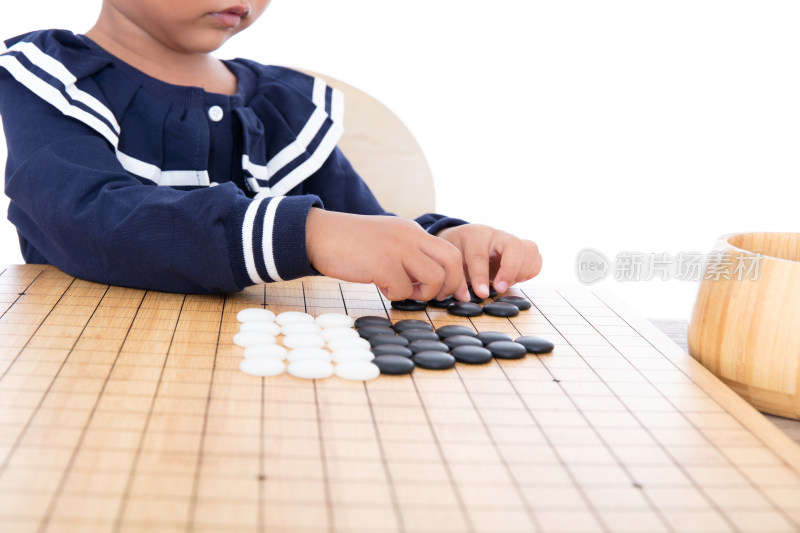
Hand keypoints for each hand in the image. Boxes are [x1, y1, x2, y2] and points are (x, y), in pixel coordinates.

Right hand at [306, 208, 469, 301]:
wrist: (319, 234)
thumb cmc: (350, 243)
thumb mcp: (387, 240)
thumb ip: (407, 255)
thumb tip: (423, 284)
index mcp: (413, 231)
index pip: (451, 252)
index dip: (456, 277)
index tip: (451, 295)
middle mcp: (410, 236)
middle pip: (453, 262)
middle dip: (449, 286)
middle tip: (433, 297)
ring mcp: (397, 249)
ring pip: (434, 278)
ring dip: (421, 294)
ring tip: (403, 292)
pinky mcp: (382, 264)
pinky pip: (403, 290)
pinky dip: (395, 295)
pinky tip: (381, 287)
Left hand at [436, 224, 541, 297]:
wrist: (466, 238)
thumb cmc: (458, 251)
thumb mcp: (451, 261)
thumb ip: (456, 278)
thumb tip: (464, 297)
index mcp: (475, 236)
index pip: (480, 255)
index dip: (481, 276)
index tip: (482, 294)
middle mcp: (497, 235)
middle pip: (514, 246)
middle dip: (510, 270)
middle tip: (500, 289)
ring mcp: (513, 241)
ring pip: (530, 249)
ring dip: (522, 271)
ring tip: (507, 283)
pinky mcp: (523, 250)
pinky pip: (536, 258)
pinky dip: (530, 271)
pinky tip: (515, 279)